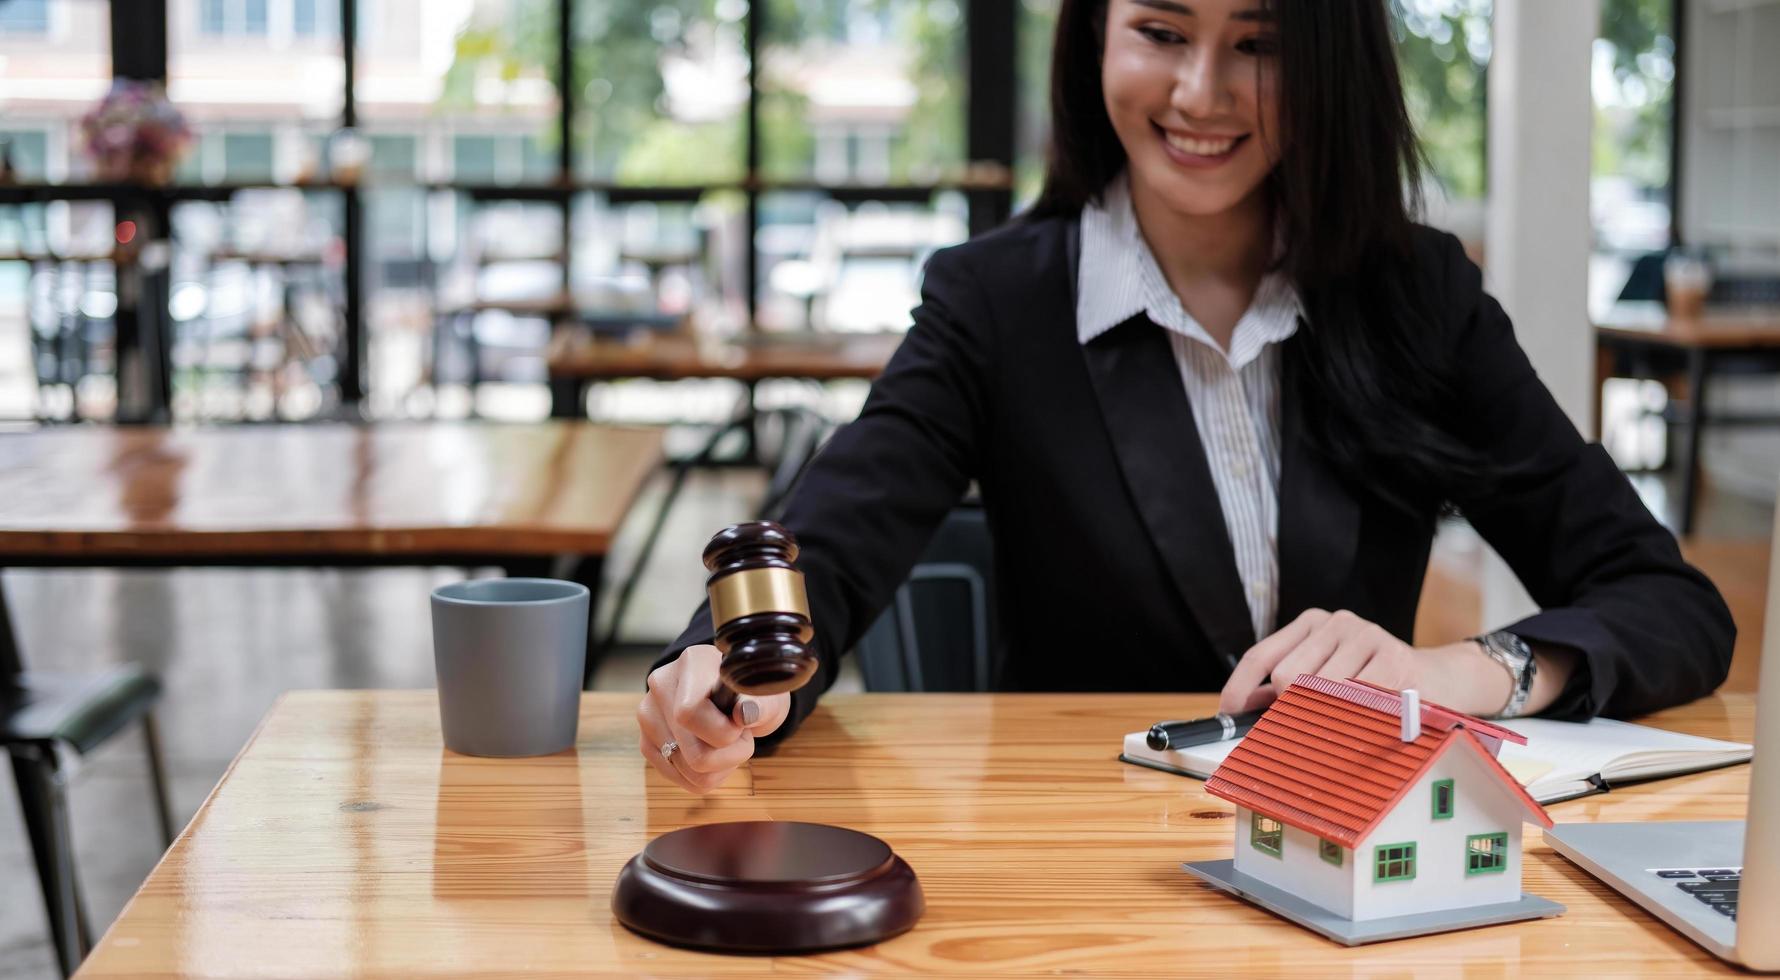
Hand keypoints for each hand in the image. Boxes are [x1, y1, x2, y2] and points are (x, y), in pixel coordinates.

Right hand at [636, 645, 790, 793]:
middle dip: (728, 755)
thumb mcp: (765, 695)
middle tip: (739, 736)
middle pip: (693, 752)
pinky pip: (680, 779)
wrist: (732, 696)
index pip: (690, 713)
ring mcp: (649, 714)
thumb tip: (744, 713)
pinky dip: (704, 775)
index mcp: (692, 663)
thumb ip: (760, 703)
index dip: (722, 732)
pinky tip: (711, 751)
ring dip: (718, 767)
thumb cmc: (750, 694)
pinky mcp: (646, 742)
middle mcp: (661, 685)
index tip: (740, 725)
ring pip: (687, 770)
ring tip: (724, 742)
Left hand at [1217, 609, 1513, 716]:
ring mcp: (1366, 635)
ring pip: (1319, 690)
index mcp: (1312, 624)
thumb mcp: (1328, 675)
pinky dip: (1356, 718)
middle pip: (1285, 676)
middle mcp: (1336, 622)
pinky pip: (1356, 700)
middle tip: (1307, 727)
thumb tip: (1244, 713)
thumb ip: (1286, 689)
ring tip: (1349, 720)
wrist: (1439, 679)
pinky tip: (1370, 718)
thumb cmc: (1373, 682)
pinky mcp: (1394, 657)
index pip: (1261, 655)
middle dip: (1289, 709)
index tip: (1229, 713)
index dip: (1240, 687)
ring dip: (1327, 716)